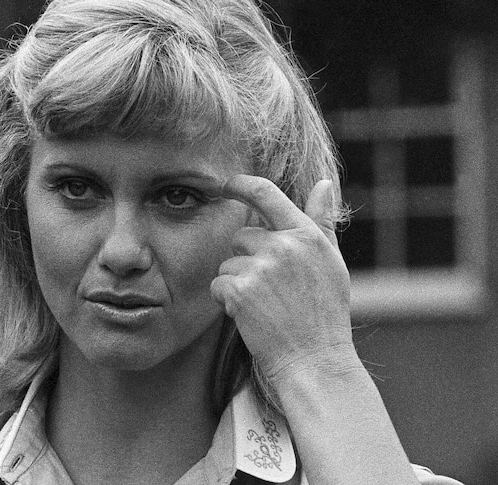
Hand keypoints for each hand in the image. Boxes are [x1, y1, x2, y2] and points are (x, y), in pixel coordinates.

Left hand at [210, 175, 355, 384]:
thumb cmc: (324, 313)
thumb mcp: (330, 263)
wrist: (314, 360)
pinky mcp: (240, 291)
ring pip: (228, 263)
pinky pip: (218, 284)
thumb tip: (323, 183)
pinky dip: (226, 301)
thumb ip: (321, 221)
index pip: (266, 194)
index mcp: (306, 235)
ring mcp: (261, 268)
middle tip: (271, 291)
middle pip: (241, 236)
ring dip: (237, 283)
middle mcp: (283, 246)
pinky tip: (252, 317)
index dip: (240, 184)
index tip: (226, 184)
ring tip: (266, 307)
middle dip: (246, 260)